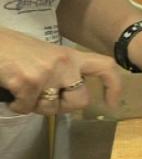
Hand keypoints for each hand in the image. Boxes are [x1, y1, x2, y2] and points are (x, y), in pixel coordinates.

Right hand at [0, 29, 121, 114]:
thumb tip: (68, 96)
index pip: (105, 66)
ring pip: (53, 108)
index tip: (111, 103)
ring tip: (24, 91)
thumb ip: (63, 72)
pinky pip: (28, 108)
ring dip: (37, 106)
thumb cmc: (14, 49)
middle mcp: (65, 63)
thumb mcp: (47, 56)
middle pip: (81, 100)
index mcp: (72, 56)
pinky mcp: (29, 82)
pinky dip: (17, 105)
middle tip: (46, 100)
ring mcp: (49, 72)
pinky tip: (12, 91)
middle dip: (64, 107)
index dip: (114, 86)